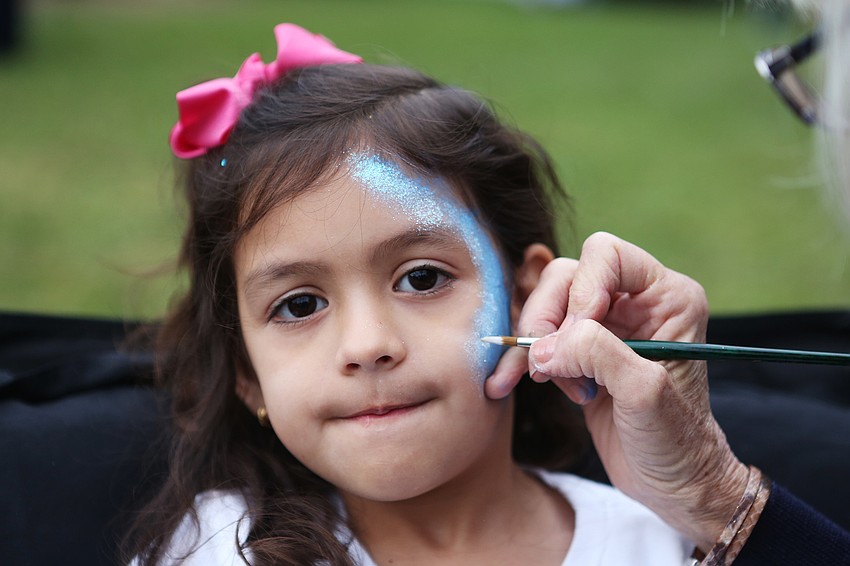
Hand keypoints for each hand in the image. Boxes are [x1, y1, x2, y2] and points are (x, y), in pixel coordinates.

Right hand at [486, 232, 747, 550]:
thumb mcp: (644, 392)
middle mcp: (634, 301)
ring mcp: (605, 324)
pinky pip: (538, 335)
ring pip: (546, 303)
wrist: (669, 483)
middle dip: (548, 317)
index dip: (583, 286)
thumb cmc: (674, 440)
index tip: (576, 334)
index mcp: (666, 296)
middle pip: (567, 275)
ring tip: (541, 381)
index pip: (607, 255)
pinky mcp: (579, 350)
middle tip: (547, 364)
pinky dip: (520, 357)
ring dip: (533, 342)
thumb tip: (545, 346)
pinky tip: (508, 383)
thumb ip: (599, 353)